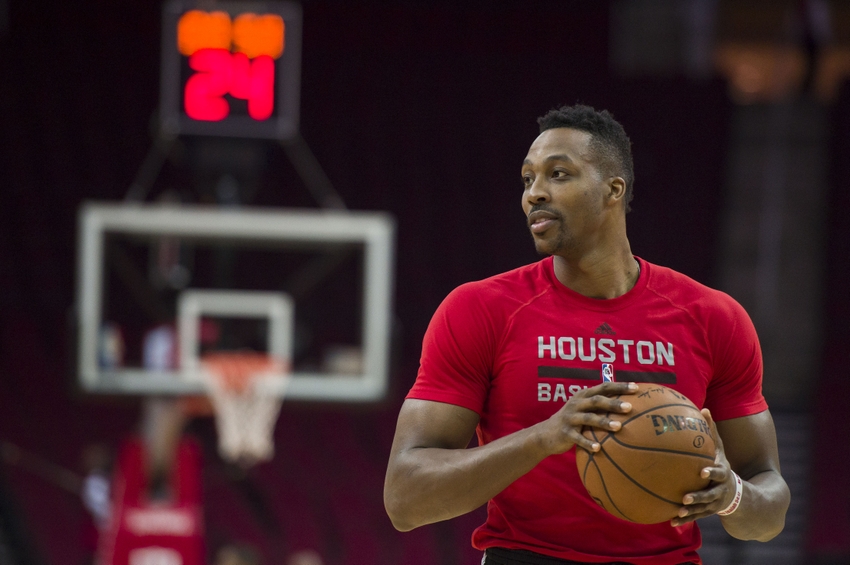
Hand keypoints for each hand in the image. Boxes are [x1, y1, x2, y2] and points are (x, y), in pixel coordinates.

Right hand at [536, 381, 637, 455]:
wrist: (545, 434)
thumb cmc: (572, 421)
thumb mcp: (584, 409)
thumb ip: (601, 406)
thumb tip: (629, 406)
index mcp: (584, 395)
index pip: (604, 387)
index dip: (619, 387)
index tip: (636, 388)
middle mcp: (576, 404)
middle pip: (597, 401)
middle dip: (613, 403)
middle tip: (629, 407)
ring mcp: (570, 418)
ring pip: (589, 418)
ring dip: (604, 422)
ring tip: (619, 427)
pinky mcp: (565, 433)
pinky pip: (578, 438)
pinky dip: (588, 443)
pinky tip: (599, 449)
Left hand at [671, 408, 738, 525]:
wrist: (736, 493)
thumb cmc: (720, 464)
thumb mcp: (719, 449)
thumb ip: (712, 431)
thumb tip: (704, 408)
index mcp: (722, 473)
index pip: (718, 473)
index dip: (711, 472)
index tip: (702, 472)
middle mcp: (719, 489)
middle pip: (710, 495)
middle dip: (699, 497)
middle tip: (685, 497)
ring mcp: (714, 503)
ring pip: (702, 509)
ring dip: (690, 511)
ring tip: (678, 511)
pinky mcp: (707, 511)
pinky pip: (695, 516)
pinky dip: (684, 519)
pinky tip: (671, 521)